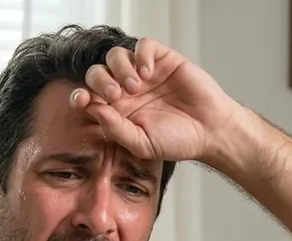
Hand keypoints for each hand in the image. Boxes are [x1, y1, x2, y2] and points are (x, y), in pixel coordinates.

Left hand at [69, 37, 241, 163]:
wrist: (211, 131)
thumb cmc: (179, 141)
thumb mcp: (142, 144)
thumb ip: (115, 129)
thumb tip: (92, 108)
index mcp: (119, 110)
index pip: (90, 95)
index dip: (80, 94)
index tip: (83, 100)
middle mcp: (128, 89)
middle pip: (98, 72)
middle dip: (100, 81)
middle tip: (115, 94)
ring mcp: (145, 73)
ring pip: (116, 55)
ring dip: (119, 68)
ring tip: (136, 86)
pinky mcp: (163, 60)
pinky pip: (143, 45)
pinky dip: (141, 55)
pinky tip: (149, 72)